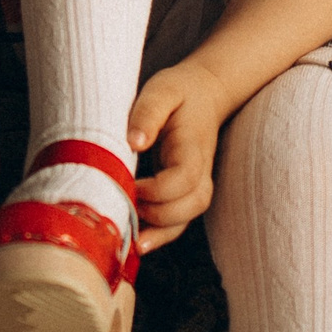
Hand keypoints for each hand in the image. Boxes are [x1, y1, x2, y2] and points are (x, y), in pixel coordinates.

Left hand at [126, 56, 226, 248]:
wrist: (205, 93)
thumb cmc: (179, 91)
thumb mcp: (161, 89)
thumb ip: (148, 112)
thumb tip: (134, 141)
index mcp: (192, 146)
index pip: (184, 178)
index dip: (158, 189)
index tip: (130, 182)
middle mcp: (200, 169)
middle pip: (191, 205)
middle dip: (159, 215)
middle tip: (127, 205)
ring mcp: (196, 183)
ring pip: (186, 218)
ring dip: (159, 232)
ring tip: (132, 240)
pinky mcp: (185, 191)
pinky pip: (178, 221)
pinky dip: (159, 234)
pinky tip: (137, 241)